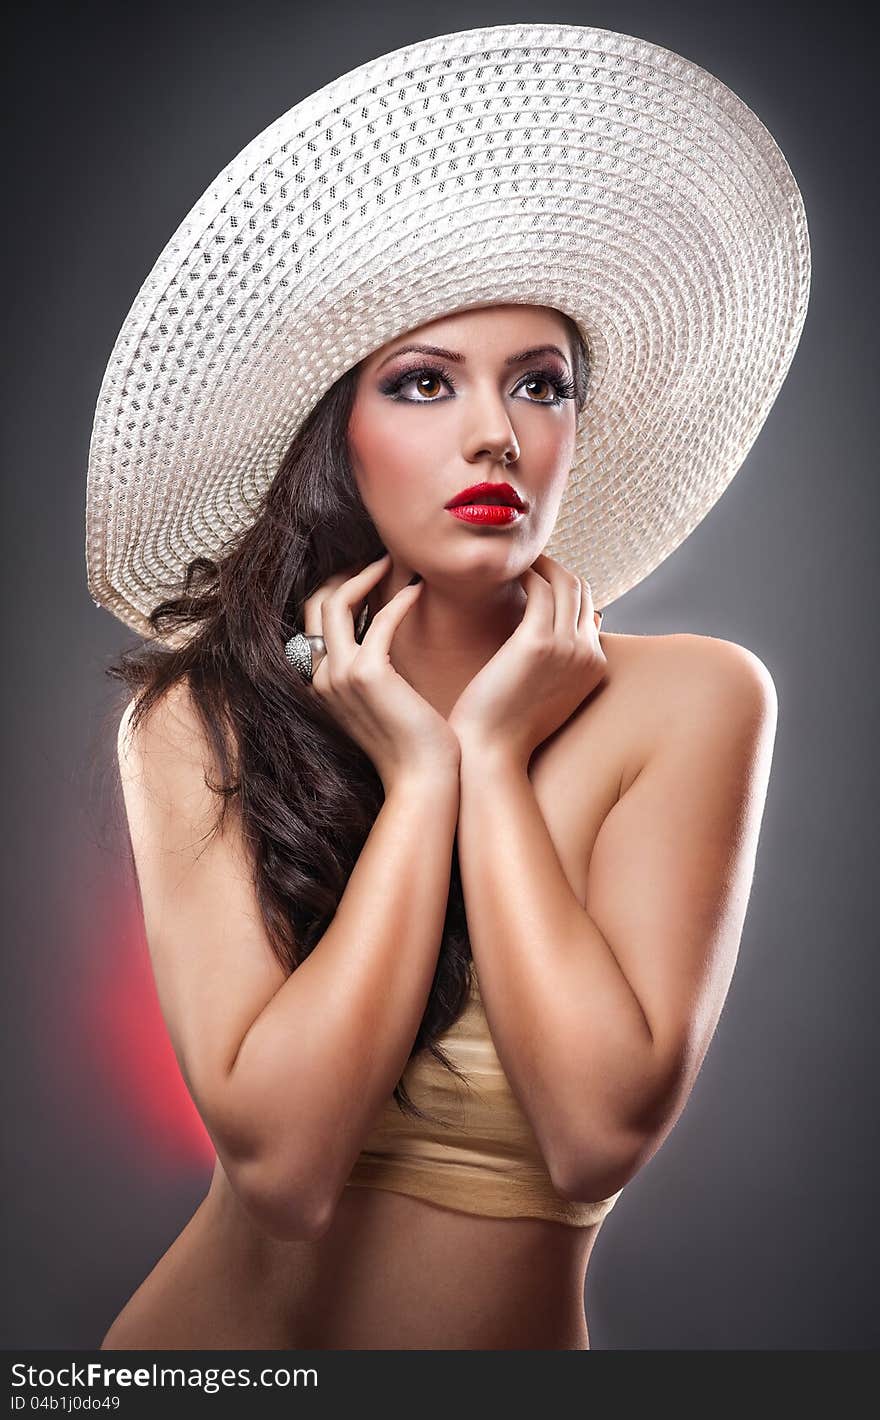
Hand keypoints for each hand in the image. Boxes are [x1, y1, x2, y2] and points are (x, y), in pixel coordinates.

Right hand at [300, 555, 460, 790]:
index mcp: (320, 684)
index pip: (313, 621)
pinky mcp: (368, 674)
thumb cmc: (410, 745)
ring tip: (393, 561)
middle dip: (343, 573)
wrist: (421, 780)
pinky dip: (399, 600)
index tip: (364, 572)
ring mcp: (339, 676)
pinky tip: (418, 591)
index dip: (336, 590)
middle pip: (316, 604)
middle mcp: (321, 677)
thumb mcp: (380, 703)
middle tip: (376, 557)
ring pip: (337, 603)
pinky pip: (379, 621)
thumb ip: (369, 671)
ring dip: (366, 575)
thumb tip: (381, 638)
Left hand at [447, 553, 605, 765]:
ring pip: (564, 582)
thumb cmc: (508, 726)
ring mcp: (568, 647)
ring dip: (540, 566)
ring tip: (515, 563)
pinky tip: (507, 575)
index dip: (564, 588)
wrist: (491, 752)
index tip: (538, 579)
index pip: (588, 608)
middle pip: (581, 589)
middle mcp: (588, 653)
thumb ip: (555, 664)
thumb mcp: (545, 694)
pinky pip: (539, 589)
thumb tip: (547, 635)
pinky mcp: (538, 642)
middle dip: (556, 569)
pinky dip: (526, 575)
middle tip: (527, 562)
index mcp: (595, 666)